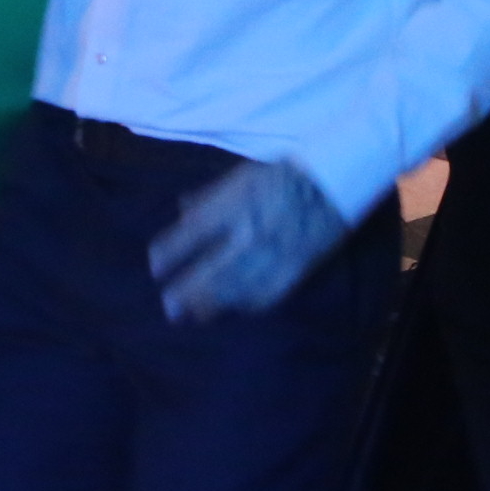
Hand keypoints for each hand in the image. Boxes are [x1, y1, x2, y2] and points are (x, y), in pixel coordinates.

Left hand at [148, 158, 345, 319]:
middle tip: (169, 307)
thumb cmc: (282, 175)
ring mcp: (274, 255)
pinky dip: (247, 304)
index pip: (192, 233)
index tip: (156, 267)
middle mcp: (250, 233)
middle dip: (187, 291)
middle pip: (212, 270)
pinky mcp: (295, 269)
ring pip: (237, 288)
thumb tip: (181, 210)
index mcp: (234, 205)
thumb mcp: (240, 176)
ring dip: (213, 304)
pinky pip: (268, 294)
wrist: (333, 183)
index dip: (171, 252)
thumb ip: (210, 196)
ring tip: (193, 315)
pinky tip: (233, 309)